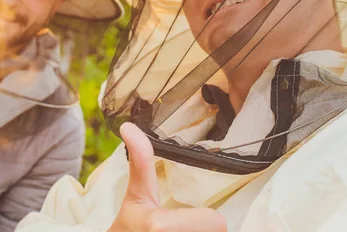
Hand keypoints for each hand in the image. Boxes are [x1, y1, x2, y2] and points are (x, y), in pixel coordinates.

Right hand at [108, 123, 226, 231]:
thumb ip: (139, 162)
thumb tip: (128, 125)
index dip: (207, 220)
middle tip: (185, 229)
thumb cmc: (129, 228)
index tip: (188, 220)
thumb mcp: (136, 196)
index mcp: (160, 227)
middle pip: (218, 230)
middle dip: (205, 231)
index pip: (217, 223)